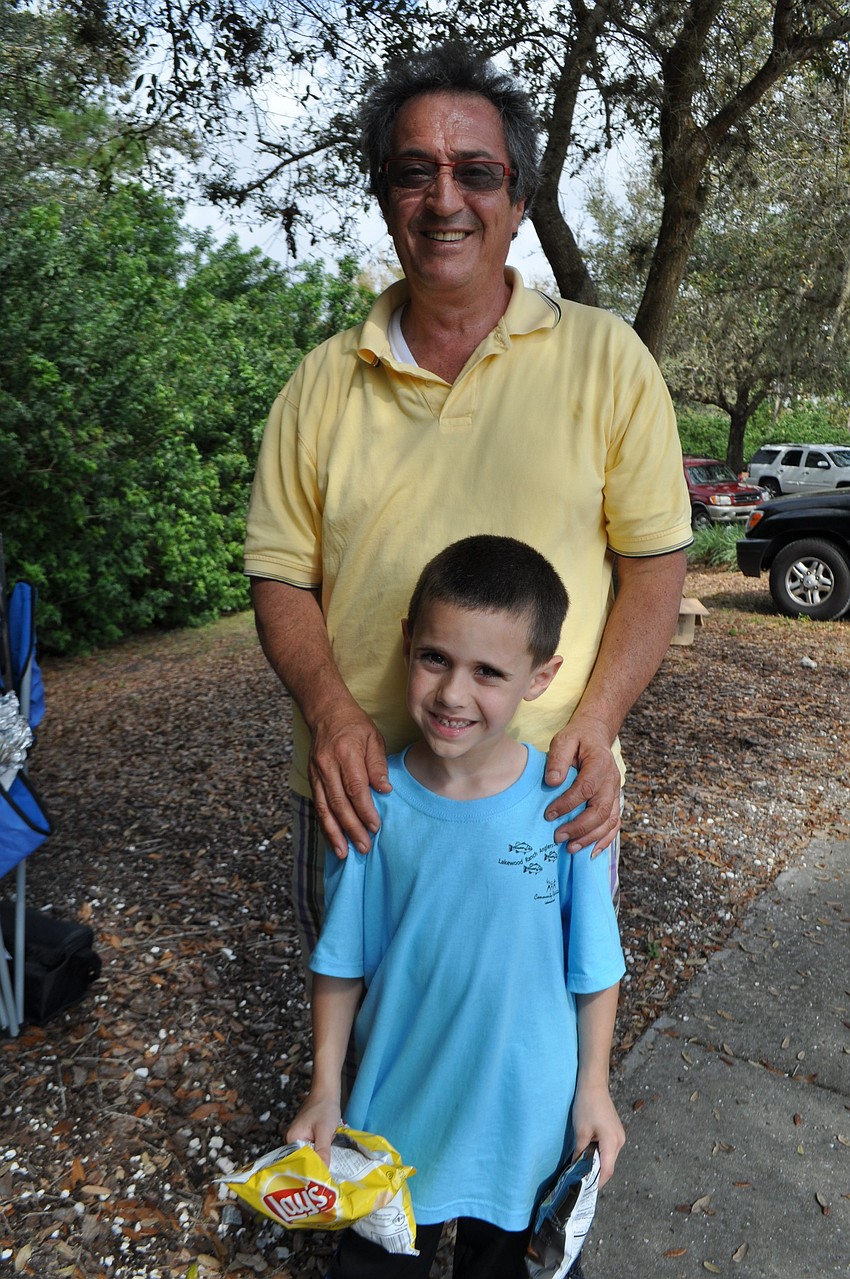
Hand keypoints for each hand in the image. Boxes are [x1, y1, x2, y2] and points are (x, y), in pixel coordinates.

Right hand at [286, 1094, 342, 1168]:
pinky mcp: (306, 1134)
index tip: (321, 1178)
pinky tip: (329, 1149)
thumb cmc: (325, 1108)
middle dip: (317, 1162)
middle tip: (328, 1169)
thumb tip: (322, 1173)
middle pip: (303, 1159)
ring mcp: (299, 1136)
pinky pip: (312, 1147)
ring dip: (320, 1155)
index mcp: (291, 1139)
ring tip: (330, 1159)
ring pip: (310, 1154)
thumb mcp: (324, 1132)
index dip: (310, 1170)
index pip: (298, 1162)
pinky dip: (321, 1149)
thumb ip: (322, 1152)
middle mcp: (291, 1139)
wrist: (327, 1091)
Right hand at [308, 705, 390, 858]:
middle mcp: (327, 765)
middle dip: (351, 828)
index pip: (355, 788)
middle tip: (364, 847)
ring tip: (344, 853)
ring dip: (334, 833)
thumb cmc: (355, 725)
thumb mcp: (373, 738)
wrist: (326, 712)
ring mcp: (316, 773)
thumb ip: (378, 765)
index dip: (365, 810)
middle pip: (338, 802)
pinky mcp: (311, 778)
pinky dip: (324, 824)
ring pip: (323, 808)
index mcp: (346, 754)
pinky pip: (317, 805)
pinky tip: (332, 839)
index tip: (376, 826)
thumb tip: (384, 790)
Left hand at [544, 716, 620, 853]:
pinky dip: (605, 840)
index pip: (585, 788)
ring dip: (590, 837)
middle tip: (558, 837)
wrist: (596, 735)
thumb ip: (558, 759)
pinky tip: (591, 852)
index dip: (567, 804)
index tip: (548, 814)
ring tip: (571, 848)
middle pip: (600, 809)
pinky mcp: (615, 801)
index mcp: (599, 764)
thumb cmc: (577, 739)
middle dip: (579, 827)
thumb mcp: (564, 740)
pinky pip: (614, 823)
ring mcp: (616, 792)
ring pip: (608, 820)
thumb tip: (552, 782)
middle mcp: (612, 780)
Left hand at [570, 1084, 624, 1186]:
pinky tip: (589, 1156)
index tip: (586, 1192)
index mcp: (612, 1142)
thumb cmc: (586, 1106)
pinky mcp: (616, 1131)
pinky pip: (609, 1149)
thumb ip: (580, 1152)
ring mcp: (619, 1136)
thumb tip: (576, 1169)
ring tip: (583, 1171)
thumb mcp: (581, 1131)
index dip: (598, 1183)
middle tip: (581, 1183)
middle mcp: (620, 1141)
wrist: (594, 1085)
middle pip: (609, 1165)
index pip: (607, 1170)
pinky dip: (600, 1155)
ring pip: (609, 1157)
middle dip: (597, 1175)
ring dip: (598, 1165)